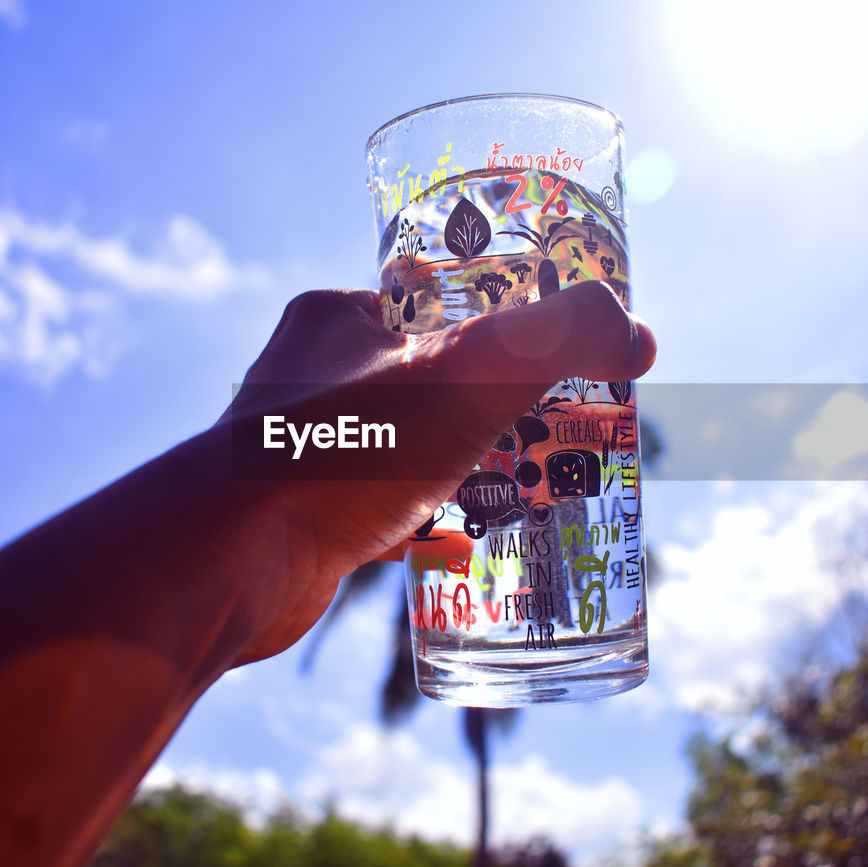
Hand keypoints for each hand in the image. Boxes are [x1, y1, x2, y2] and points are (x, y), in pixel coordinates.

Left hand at [218, 282, 654, 664]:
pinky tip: (461, 542)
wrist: (231, 564)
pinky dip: (421, 519)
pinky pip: (376, 508)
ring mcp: (299, 448)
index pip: (435, 302)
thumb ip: (560, 339)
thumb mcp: (472, 376)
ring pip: (403, 446)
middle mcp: (308, 376)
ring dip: (459, 464)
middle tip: (554, 429)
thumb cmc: (343, 454)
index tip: (550, 358)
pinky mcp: (298, 517)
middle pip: (426, 379)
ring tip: (523, 484)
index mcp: (337, 319)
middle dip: (490, 405)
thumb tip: (636, 332)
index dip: (499, 325)